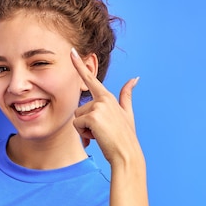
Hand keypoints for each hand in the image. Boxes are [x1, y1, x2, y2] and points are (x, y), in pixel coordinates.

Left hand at [70, 48, 140, 164]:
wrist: (127, 154)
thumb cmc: (125, 137)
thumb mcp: (127, 113)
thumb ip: (127, 95)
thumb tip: (135, 78)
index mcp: (108, 97)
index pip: (90, 79)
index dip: (79, 65)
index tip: (71, 51)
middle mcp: (103, 99)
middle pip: (80, 109)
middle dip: (86, 123)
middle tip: (102, 132)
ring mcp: (98, 106)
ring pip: (77, 117)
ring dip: (85, 130)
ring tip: (101, 134)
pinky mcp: (93, 116)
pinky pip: (77, 125)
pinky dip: (84, 134)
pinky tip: (98, 137)